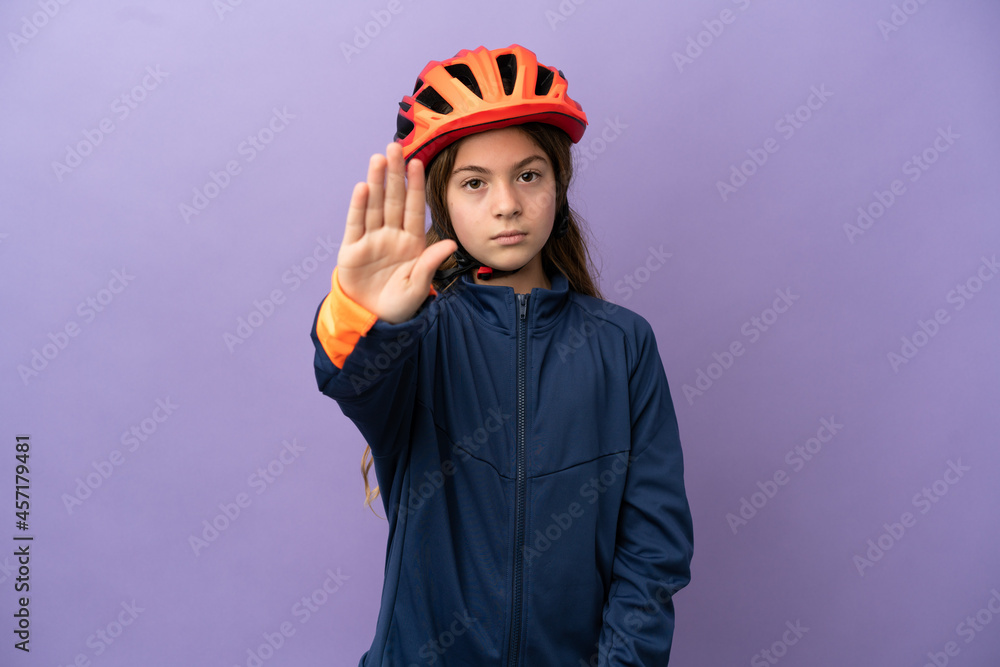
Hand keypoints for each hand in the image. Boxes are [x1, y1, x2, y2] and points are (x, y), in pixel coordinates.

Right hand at [337, 142, 456, 323]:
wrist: (374, 319)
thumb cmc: (401, 304)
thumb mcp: (420, 285)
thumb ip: (431, 263)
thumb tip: (451, 243)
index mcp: (411, 241)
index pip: (414, 207)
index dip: (415, 185)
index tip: (418, 162)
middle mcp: (391, 235)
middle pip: (393, 199)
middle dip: (394, 173)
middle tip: (395, 146)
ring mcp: (371, 240)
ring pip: (375, 205)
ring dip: (377, 182)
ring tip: (379, 159)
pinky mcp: (353, 249)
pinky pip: (356, 224)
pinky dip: (359, 206)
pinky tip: (363, 187)